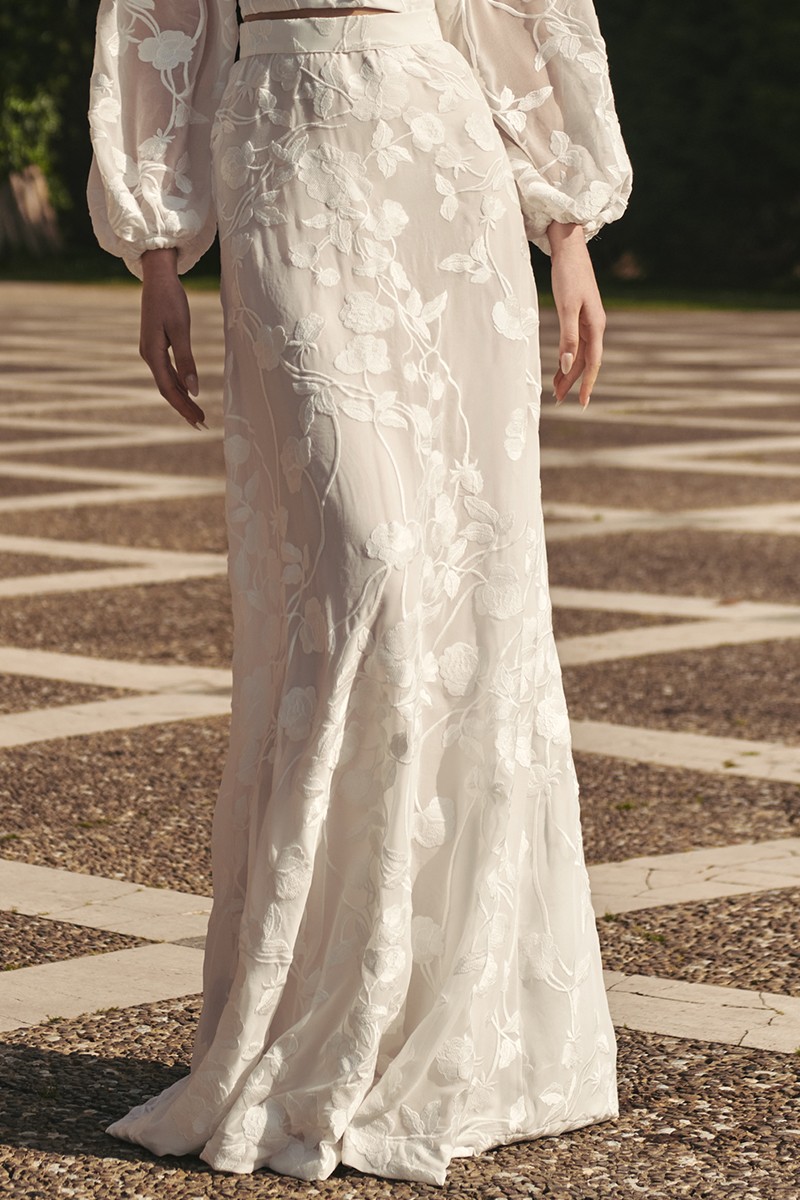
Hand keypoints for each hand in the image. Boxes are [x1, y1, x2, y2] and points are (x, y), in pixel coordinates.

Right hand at [139, 248, 205, 427]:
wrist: (157, 277)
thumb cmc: (171, 299)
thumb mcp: (181, 329)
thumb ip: (186, 360)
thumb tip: (194, 390)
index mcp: (152, 354)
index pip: (169, 389)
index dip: (184, 407)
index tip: (199, 421)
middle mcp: (148, 355)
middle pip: (167, 389)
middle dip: (184, 408)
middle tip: (202, 424)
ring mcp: (150, 351)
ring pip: (167, 382)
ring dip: (182, 398)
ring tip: (197, 413)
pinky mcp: (155, 345)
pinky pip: (167, 372)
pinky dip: (179, 384)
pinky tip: (189, 392)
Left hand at [547, 222, 605, 408]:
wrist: (569, 250)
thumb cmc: (568, 276)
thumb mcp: (567, 308)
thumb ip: (568, 337)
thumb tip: (569, 365)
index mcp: (596, 325)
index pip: (593, 362)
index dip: (587, 383)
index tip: (582, 403)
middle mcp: (595, 325)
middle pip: (585, 360)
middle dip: (573, 381)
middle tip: (559, 400)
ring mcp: (587, 320)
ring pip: (579, 353)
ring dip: (568, 371)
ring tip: (556, 389)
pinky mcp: (579, 314)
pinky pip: (574, 342)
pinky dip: (566, 356)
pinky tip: (559, 365)